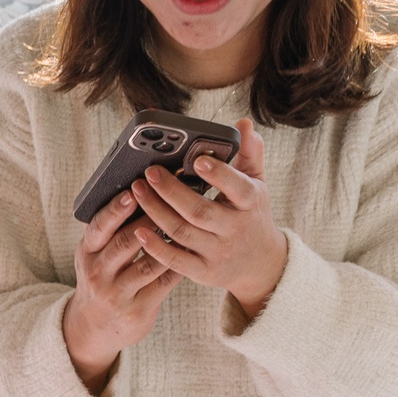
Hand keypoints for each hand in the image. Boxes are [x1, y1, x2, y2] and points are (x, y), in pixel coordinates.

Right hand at [62, 184, 180, 392]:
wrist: (92, 327)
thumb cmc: (101, 278)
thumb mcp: (94, 255)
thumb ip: (111, 230)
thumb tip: (139, 192)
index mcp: (87, 252)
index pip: (99, 227)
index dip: (115, 210)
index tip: (132, 192)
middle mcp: (98, 272)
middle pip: (124, 243)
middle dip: (147, 220)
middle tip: (169, 199)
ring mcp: (117, 293)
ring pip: (147, 264)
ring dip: (169, 243)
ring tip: (187, 222)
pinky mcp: (138, 309)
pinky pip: (163, 283)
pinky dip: (178, 265)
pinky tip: (191, 251)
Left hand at [127, 118, 287, 318]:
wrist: (260, 265)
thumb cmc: (252, 216)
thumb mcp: (257, 185)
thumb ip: (250, 154)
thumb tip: (244, 124)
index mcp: (249, 203)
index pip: (238, 188)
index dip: (218, 175)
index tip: (197, 160)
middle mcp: (234, 229)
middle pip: (199, 211)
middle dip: (170, 191)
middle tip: (149, 172)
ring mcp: (218, 253)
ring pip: (182, 232)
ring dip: (156, 212)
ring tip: (137, 191)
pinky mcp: (203, 272)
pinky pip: (176, 260)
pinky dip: (156, 247)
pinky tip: (138, 230)